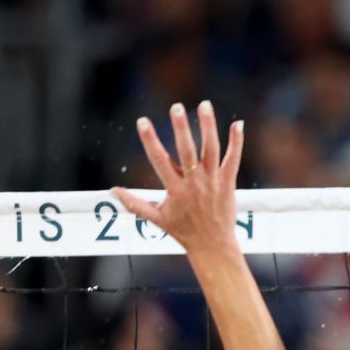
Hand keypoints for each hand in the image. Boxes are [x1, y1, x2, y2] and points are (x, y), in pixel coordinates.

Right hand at [113, 101, 243, 256]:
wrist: (213, 245)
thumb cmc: (183, 231)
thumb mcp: (156, 218)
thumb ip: (134, 203)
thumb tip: (112, 191)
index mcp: (174, 189)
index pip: (159, 160)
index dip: (150, 140)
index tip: (142, 121)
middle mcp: (194, 183)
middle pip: (187, 151)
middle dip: (181, 128)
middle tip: (176, 107)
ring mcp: (213, 181)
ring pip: (211, 150)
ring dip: (208, 126)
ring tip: (204, 105)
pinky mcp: (228, 182)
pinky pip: (233, 159)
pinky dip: (236, 142)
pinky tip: (237, 123)